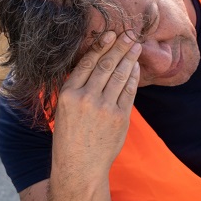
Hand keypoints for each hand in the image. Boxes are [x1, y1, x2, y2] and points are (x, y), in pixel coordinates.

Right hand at [51, 30, 140, 179]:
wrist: (79, 167)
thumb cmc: (70, 138)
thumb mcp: (64, 110)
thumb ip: (77, 89)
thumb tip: (94, 65)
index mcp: (68, 95)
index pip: (86, 64)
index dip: (100, 47)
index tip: (110, 34)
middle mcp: (86, 98)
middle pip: (106, 65)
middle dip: (119, 47)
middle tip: (130, 34)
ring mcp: (104, 108)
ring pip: (120, 75)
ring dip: (129, 58)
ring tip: (136, 45)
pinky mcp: (120, 117)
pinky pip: (129, 91)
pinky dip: (134, 77)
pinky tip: (136, 66)